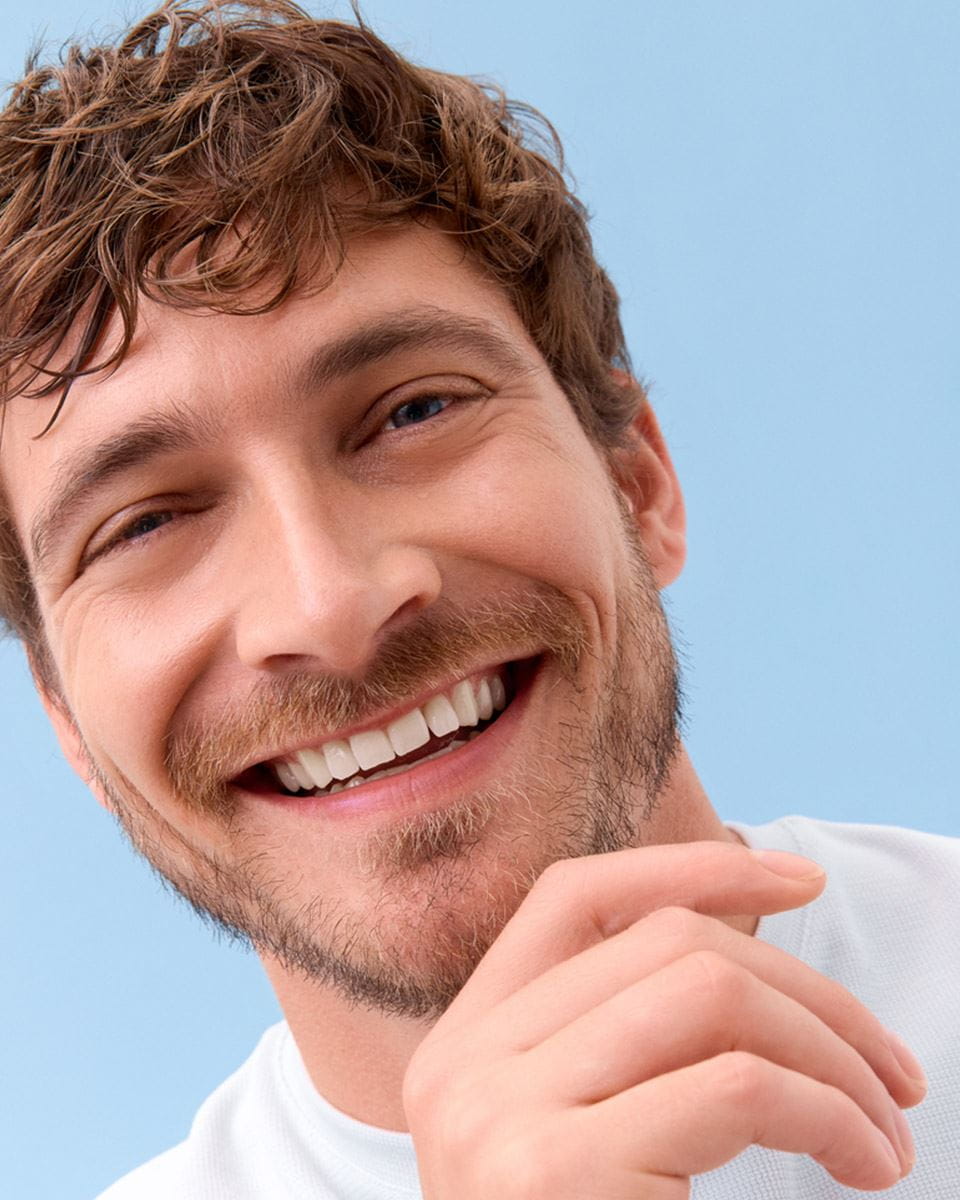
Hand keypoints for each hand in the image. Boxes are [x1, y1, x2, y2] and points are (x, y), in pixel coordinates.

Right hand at [403, 841, 926, 1198]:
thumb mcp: (573, 1131)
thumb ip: (624, 1036)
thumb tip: (747, 926)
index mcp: (466, 1039)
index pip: (577, 895)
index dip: (692, 864)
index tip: (800, 878)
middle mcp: (465, 1063)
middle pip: (667, 943)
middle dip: (808, 988)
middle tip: (892, 1070)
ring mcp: (499, 1117)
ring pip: (709, 990)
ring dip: (832, 1051)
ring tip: (886, 1126)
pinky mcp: (556, 1177)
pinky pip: (740, 1087)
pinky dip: (830, 1113)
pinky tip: (865, 1167)